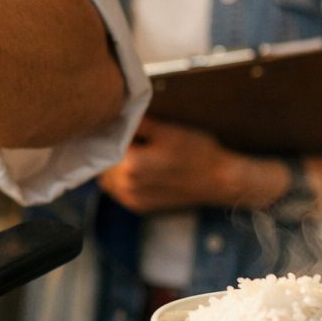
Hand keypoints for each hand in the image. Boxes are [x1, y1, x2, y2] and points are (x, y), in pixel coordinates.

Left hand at [97, 117, 241, 213]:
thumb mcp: (167, 131)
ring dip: (112, 167)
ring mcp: (131, 198)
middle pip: (102, 163)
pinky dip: (120, 179)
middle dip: (108, 150)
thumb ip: (136, 124)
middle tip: (123, 138)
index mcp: (130, 164)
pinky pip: (117, 190)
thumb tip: (116, 113)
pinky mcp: (138, 206)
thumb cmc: (197, 152)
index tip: (111, 125)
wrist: (219, 180)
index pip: (103, 145)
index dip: (106, 134)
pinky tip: (136, 169)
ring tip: (131, 154)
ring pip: (106, 178)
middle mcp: (126, 185)